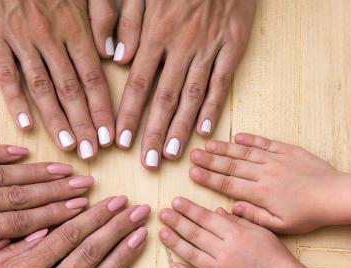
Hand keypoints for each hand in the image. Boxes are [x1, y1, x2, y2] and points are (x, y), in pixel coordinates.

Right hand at [0, 0, 114, 159]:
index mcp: (75, 28)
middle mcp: (51, 38)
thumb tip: (112, 55)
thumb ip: (103, 18)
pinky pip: (7, 75)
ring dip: (56, 120)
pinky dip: (15, 101)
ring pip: (42, 87)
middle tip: (92, 154)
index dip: (103, 109)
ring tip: (67, 146)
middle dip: (84, 124)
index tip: (110, 136)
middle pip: (71, 89)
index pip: (94, 78)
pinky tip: (25, 125)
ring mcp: (22, 40)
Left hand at [0, 145, 92, 267]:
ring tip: (63, 168)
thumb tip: (11, 244)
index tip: (79, 207)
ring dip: (36, 172)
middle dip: (56, 190)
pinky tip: (21, 150)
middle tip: (84, 183)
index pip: (21, 221)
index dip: (54, 214)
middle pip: (20, 195)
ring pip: (3, 175)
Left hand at [114, 0, 255, 168]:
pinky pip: (222, 82)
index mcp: (157, 32)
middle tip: (146, 162)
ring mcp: (210, 47)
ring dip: (182, 128)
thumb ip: (127, 22)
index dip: (128, 114)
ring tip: (172, 155)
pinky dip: (213, 108)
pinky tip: (205, 131)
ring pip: (193, 95)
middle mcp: (182, 45)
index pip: (138, 83)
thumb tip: (116, 58)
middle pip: (165, 97)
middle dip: (154, 133)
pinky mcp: (234, 45)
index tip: (119, 141)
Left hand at [158, 197, 299, 267]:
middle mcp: (226, 251)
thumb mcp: (261, 231)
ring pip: (192, 255)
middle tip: (162, 213)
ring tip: (162, 233)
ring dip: (175, 243)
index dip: (189, 209)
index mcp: (236, 234)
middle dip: (177, 222)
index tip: (175, 202)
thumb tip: (217, 211)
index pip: (206, 218)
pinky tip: (173, 267)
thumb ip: (238, 220)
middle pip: (195, 234)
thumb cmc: (277, 258)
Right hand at [190, 133, 343, 233]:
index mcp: (261, 194)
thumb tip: (232, 208)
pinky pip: (265, 143)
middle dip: (210, 160)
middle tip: (192, 155)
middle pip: (231, 166)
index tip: (193, 173)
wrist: (335, 196)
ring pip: (245, 152)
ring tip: (208, 144)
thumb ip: (254, 217)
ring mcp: (276, 160)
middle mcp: (264, 174)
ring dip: (225, 148)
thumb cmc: (309, 215)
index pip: (228, 185)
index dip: (208, 178)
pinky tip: (237, 136)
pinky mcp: (288, 151)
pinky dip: (251, 139)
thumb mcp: (281, 225)